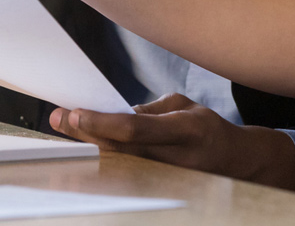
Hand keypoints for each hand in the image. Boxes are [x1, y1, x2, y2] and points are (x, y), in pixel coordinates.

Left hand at [49, 93, 294, 191]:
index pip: (134, 128)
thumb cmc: (206, 128)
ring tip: (62, 136)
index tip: (75, 112)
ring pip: (119, 167)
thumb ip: (148, 110)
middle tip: (57, 119)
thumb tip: (113, 114)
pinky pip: (126, 176)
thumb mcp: (183, 106)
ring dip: (88, 152)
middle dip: (85, 134)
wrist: (237, 162)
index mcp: (184, 130)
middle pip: (120, 150)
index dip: (102, 122)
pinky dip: (102, 166)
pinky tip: (83, 155)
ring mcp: (168, 178)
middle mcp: (175, 158)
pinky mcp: (162, 189)